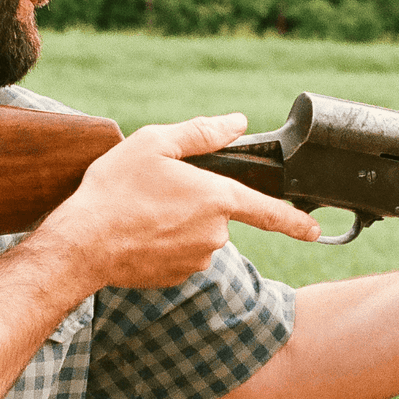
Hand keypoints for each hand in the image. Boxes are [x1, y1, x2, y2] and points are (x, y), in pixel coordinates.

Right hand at [45, 113, 319, 290]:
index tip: (315, 230)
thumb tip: (237, 122)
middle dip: (194, 202)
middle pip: (217, 214)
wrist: (83, 243)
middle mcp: (214, 233)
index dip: (295, 220)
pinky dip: (164, 242)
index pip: (269, 211)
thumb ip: (203, 132)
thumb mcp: (155, 143)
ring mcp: (196, 259)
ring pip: (197, 234)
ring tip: (140, 212)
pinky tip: (138, 232)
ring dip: (177, 223)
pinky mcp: (176, 277)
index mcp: (217, 197)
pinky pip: (181, 254)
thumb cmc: (116, 189)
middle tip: (155, 192)